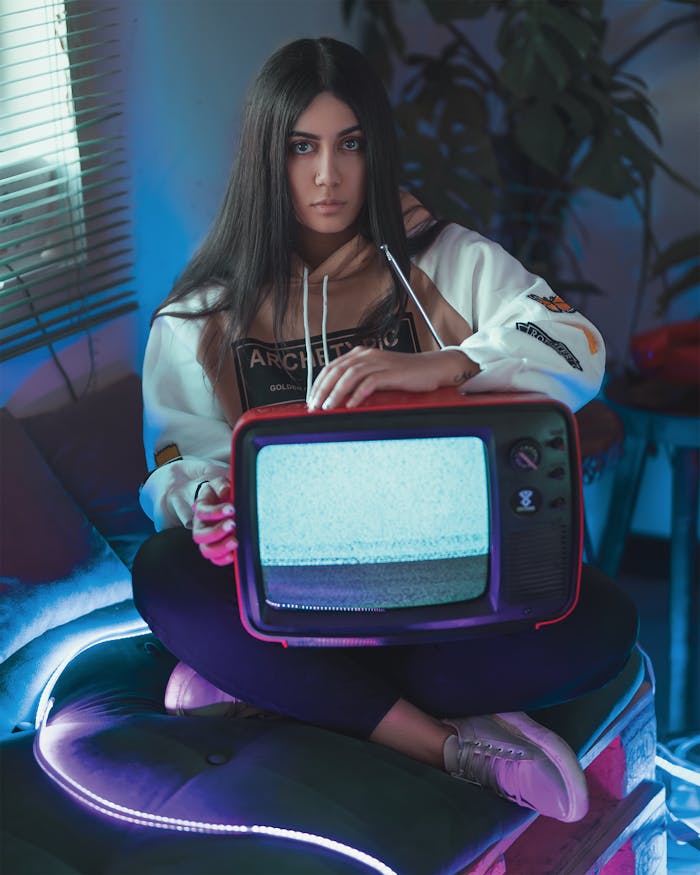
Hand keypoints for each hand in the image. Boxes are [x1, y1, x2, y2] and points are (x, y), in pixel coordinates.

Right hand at [192, 477, 236, 565]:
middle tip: (233, 525)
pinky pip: (215, 559)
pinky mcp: (216, 547)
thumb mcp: (220, 484)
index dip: (216, 512)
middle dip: (216, 532)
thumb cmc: (221, 493)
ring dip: (220, 548)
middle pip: (200, 535)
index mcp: (201, 509)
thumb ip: (222, 485)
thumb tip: (225, 491)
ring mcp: (208, 539)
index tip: (231, 508)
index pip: (203, 513)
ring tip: (235, 541)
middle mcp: (201, 526)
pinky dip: (223, 559)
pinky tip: (233, 554)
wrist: (221, 501)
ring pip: (206, 550)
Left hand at [307, 346, 477, 409]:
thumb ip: (359, 381)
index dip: (318, 383)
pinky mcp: (391, 372)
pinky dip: (357, 395)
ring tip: (328, 407)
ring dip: (336, 393)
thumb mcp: (377, 375)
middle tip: (313, 406)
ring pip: (349, 375)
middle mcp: (367, 355)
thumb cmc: (405, 375)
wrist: (432, 368)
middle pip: (336, 370)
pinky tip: (351, 406)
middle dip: (322, 389)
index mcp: (361, 354)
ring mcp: (379, 362)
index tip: (311, 400)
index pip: (331, 367)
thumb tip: (338, 397)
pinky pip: (369, 383)